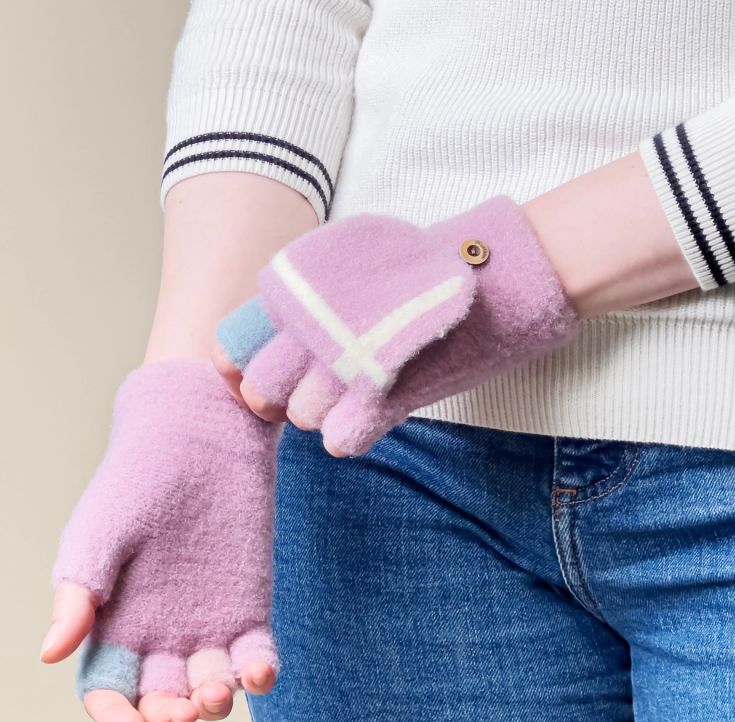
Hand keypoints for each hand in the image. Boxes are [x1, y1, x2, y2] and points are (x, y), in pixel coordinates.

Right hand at [42, 360, 279, 721]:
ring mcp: (206, 619)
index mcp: (113, 619)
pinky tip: (258, 672)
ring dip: (213, 702)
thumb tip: (50, 654)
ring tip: (217, 694)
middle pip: (161, 696)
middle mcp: (159, 628)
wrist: (198, 439)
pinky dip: (258, 672)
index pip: (107, 687)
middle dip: (169, 715)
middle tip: (181, 710)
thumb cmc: (137, 482)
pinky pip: (253, 653)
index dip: (114, 714)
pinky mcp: (248, 603)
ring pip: (207, 685)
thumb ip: (79, 593)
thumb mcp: (100, 535)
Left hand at [214, 195, 580, 455]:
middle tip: (311, 389)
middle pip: (262, 390)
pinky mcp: (385, 397)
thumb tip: (281, 337)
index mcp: (298, 287)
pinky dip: (350, 434)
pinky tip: (369, 415)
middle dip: (280, 398)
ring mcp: (346, 363)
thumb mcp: (353, 261)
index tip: (267, 369)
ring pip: (301, 418)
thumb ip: (310, 297)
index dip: (242, 365)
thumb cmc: (425, 263)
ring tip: (353, 393)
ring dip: (323, 414)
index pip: (232, 344)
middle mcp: (312, 326)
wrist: (493, 269)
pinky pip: (339, 439)